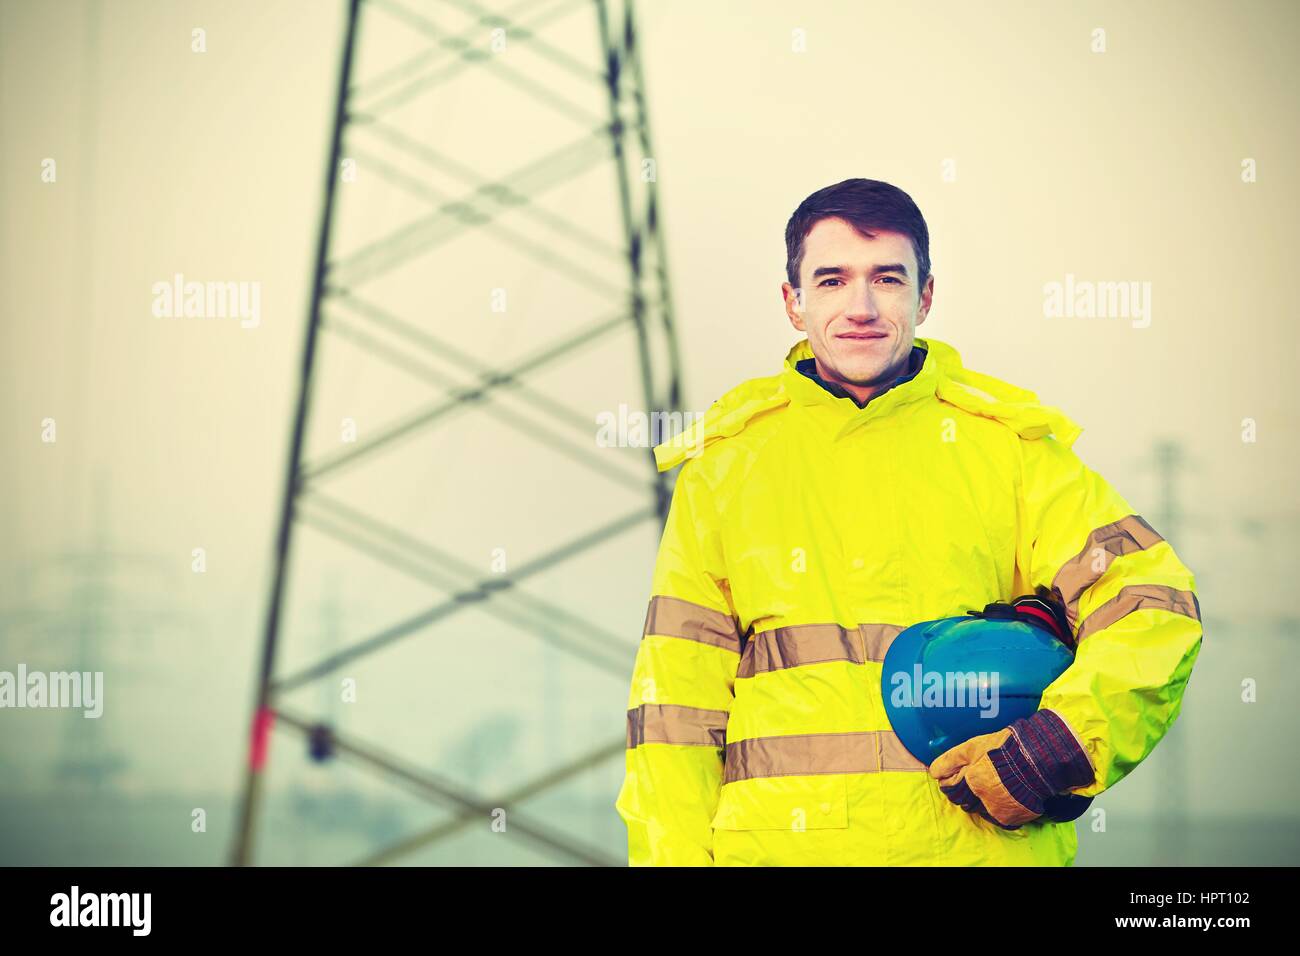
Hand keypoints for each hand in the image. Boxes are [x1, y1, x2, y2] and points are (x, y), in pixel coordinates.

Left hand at [929, 710, 1095, 829]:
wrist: (1041, 759)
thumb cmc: (1007, 748)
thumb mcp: (974, 746)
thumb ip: (951, 760)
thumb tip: (933, 772)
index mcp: (973, 780)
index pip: (950, 789)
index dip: (950, 782)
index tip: (955, 777)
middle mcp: (985, 799)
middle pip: (964, 802)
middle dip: (965, 792)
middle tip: (976, 779)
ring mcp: (999, 810)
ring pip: (980, 811)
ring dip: (981, 802)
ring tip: (993, 785)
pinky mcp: (1013, 817)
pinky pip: (998, 819)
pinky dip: (997, 810)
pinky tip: (1004, 796)